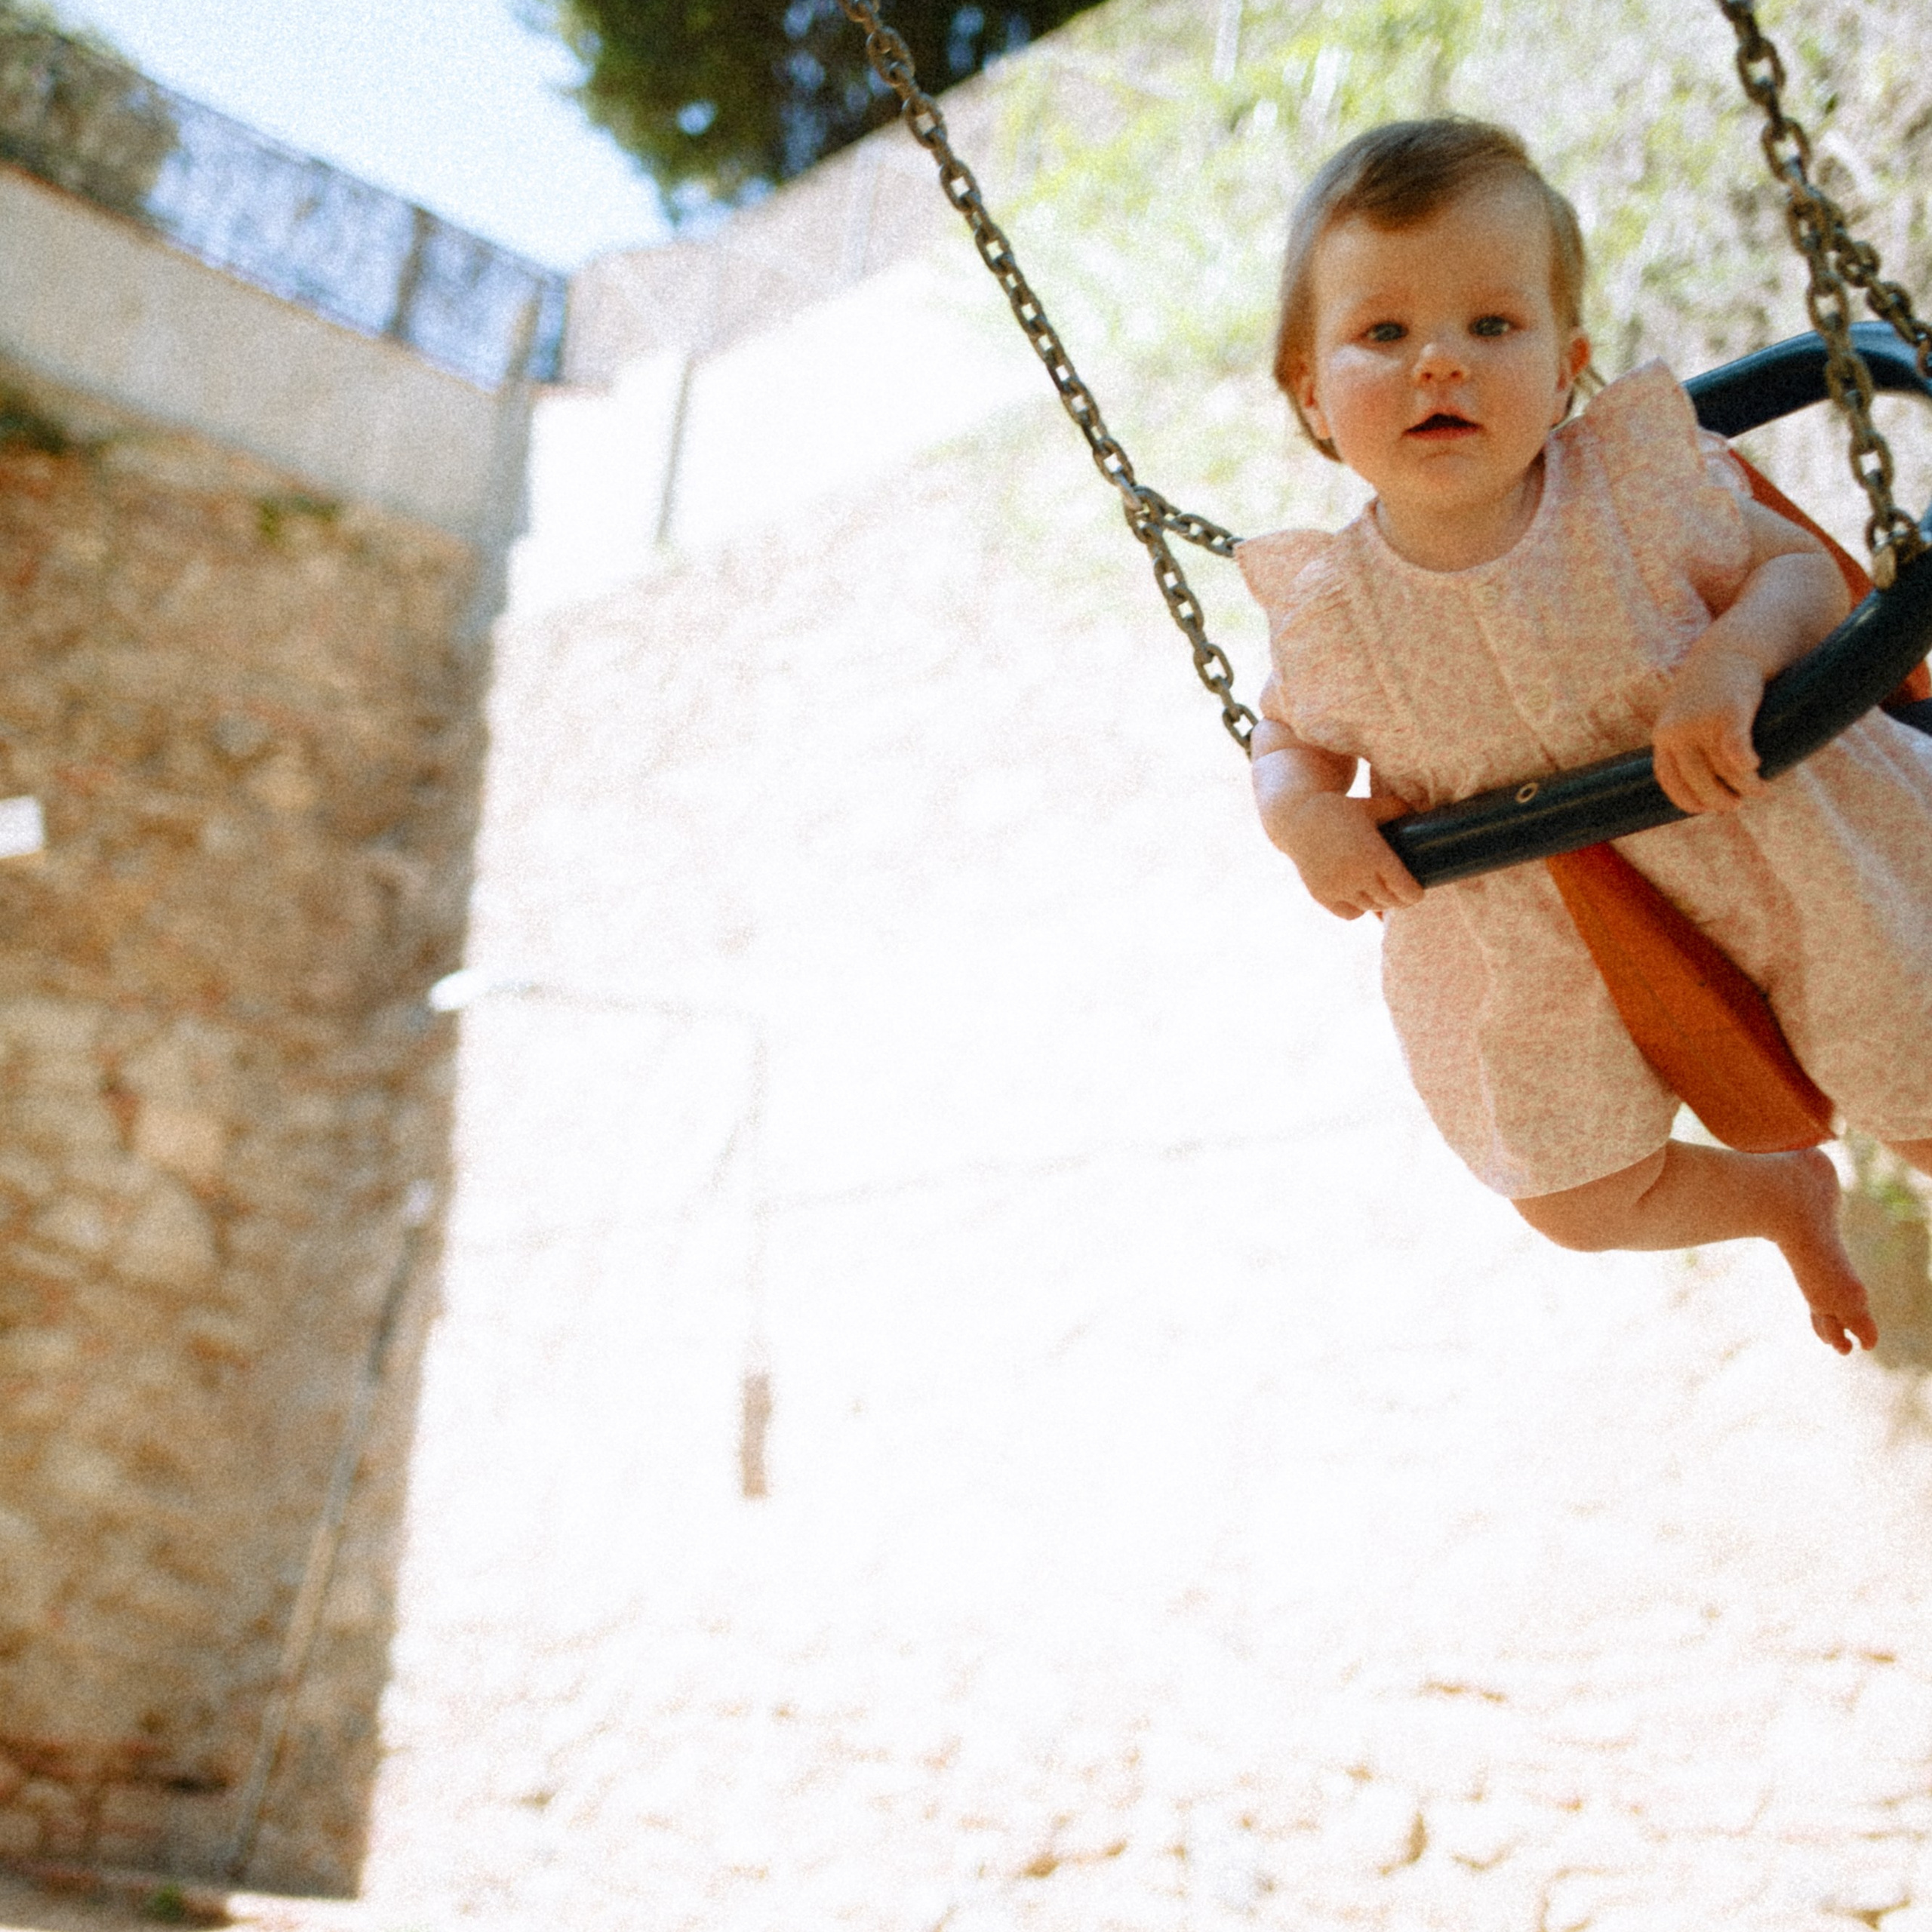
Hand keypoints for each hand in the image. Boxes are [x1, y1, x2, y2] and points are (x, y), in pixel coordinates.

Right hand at [1281, 793, 1423, 919]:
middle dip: (1400, 900)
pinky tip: (1361, 899)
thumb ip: (1397, 809)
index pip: (1406, 890)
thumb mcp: (1371, 806)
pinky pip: (1350, 913)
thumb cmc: (1340, 809)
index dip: (1414, 894)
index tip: (1417, 891)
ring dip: (1380, 903)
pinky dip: (1358, 909)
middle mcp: (1357, 875)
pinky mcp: (1322, 894)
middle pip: (1390, 901)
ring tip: (1383, 896)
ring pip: (1370, 907)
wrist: (1297, 818)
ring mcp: (1338, 887)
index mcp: (1374, 855)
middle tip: (1402, 894)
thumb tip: (1420, 814)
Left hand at [1652, 648, 1769, 814]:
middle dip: (1718, 799)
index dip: (1686, 799)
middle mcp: (1679, 732)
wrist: (1728, 652)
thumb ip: (1686, 747)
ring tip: (1760, 790)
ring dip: (1745, 786)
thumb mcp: (1686, 718)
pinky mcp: (1729, 712)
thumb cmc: (1710, 693)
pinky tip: (1756, 768)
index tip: (1704, 810)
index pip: (1669, 779)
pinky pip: (1735, 749)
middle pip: (1698, 780)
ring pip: (1723, 769)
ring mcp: (1703, 722)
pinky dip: (1744, 763)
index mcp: (1664, 737)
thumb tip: (1698, 785)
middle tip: (1736, 805)